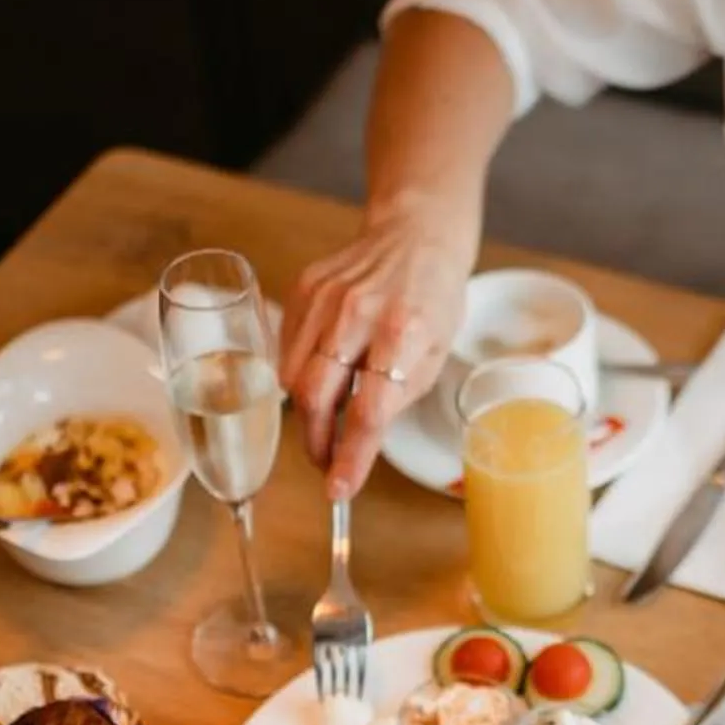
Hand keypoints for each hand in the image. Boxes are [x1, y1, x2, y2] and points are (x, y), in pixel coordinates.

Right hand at [281, 203, 471, 497]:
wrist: (416, 235)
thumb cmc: (433, 299)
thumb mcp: (436, 354)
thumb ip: (398, 397)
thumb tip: (360, 443)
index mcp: (404, 334)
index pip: (369, 412)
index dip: (351, 458)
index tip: (339, 489)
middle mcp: (359, 314)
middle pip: (317, 397)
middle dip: (317, 442)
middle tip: (326, 463)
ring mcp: (325, 298)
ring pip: (294, 378)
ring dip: (307, 415)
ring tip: (326, 424)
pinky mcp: (303, 290)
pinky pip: (287, 350)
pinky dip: (299, 376)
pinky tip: (322, 377)